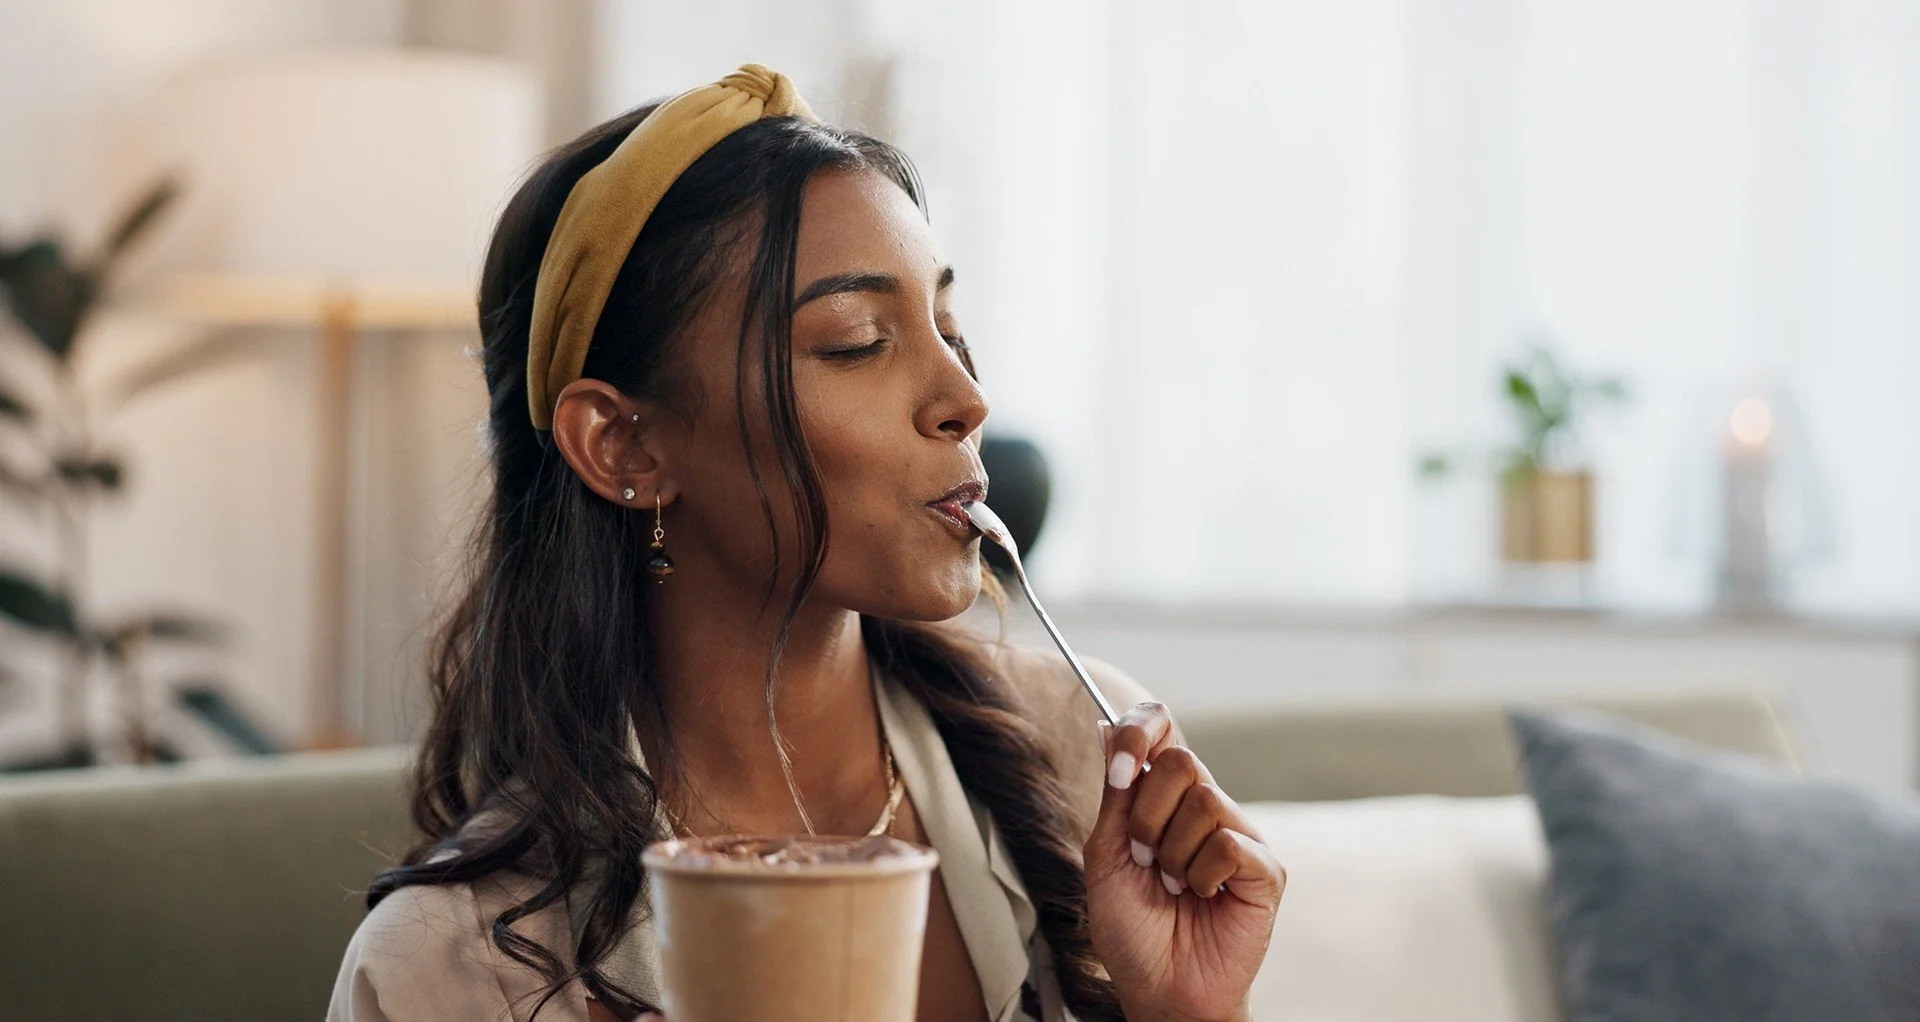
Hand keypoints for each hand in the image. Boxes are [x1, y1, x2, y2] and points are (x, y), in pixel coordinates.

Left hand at [1084, 701, 1284, 1021]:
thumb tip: (1107, 726)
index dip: (1141, 730)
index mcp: (1165, 798)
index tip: (1120, 769)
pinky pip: (1228, 843)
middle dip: (1147, 815)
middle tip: (1144, 858)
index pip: (1163, 728)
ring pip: (1205, 802)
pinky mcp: (1264, 870)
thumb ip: (1115, 794)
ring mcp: (1239, 836)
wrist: (1158, 988)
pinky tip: (1202, 898)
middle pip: (1182, 761)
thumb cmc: (1132, 929)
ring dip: (1171, 854)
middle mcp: (1206, 807)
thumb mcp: (1106, 855)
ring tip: (1173, 887)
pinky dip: (1201, 875)